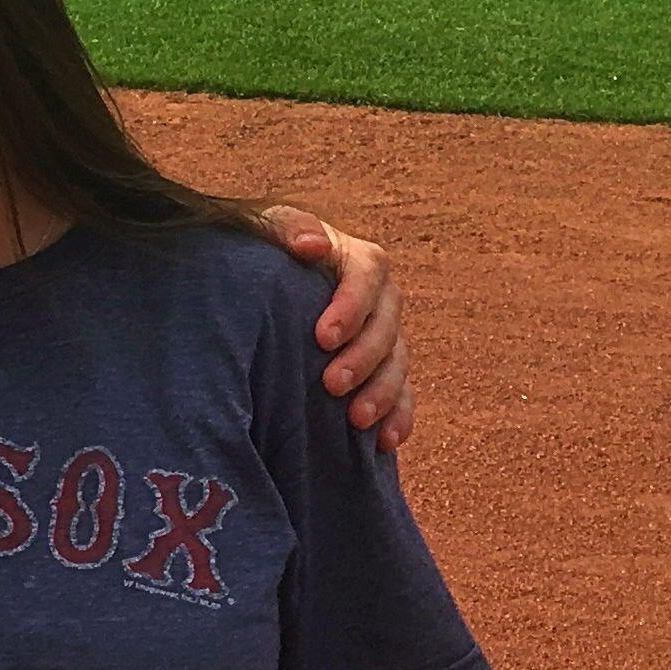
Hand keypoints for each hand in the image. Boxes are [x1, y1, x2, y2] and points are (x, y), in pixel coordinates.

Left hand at [258, 208, 411, 453]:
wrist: (268, 286)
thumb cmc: (269, 253)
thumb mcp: (270, 229)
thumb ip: (289, 227)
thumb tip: (313, 245)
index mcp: (359, 261)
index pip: (367, 278)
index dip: (350, 308)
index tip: (322, 337)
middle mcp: (380, 300)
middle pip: (386, 328)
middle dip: (363, 359)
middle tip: (331, 384)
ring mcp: (385, 337)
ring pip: (397, 365)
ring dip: (382, 394)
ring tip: (356, 420)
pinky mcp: (382, 370)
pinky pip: (402, 395)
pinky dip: (397, 418)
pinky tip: (384, 442)